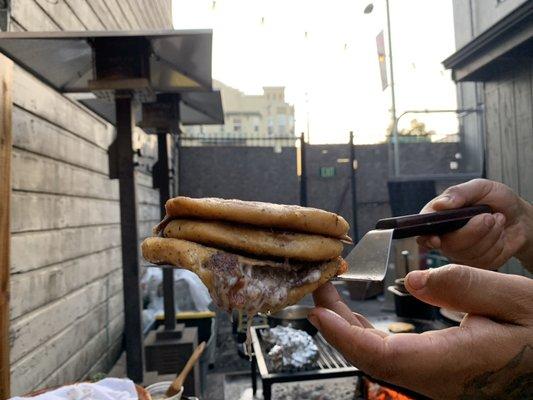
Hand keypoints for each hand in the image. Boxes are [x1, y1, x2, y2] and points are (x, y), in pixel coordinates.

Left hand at [310, 266, 532, 399]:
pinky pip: (390, 358)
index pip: (383, 355)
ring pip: (376, 359)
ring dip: (347, 328)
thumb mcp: (515, 299)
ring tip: (330, 297)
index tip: (319, 311)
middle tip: (319, 288)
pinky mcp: (434, 374)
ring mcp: (433, 380)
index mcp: (452, 362)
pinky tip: (357, 319)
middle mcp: (436, 379)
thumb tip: (413, 282)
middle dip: (336, 324)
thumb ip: (465, 286)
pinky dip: (365, 335)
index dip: (344, 334)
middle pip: (370, 357)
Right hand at [417, 179, 532, 270]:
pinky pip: (483, 260)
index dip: (428, 237)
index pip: (424, 230)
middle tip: (488, 216)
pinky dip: (497, 246)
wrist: (520, 218)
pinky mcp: (476, 263)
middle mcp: (446, 236)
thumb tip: (440, 204)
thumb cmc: (497, 200)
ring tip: (496, 221)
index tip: (437, 239)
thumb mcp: (480, 187)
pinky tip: (499, 235)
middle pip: (450, 244)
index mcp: (440, 217)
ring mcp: (460, 252)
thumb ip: (459, 192)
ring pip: (469, 253)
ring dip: (490, 235)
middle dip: (474, 230)